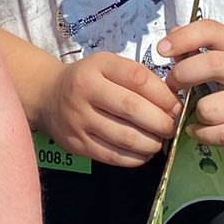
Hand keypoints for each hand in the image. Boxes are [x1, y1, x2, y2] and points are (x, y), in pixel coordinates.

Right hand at [37, 52, 181, 167]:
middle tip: (171, 127)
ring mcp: (79, 120)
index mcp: (97, 67)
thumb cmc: (87, 79)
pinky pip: (113, 156)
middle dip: (161, 122)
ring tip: (159, 140)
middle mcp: (84, 92)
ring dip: (151, 142)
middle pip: (132, 109)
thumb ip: (137, 78)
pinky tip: (144, 152)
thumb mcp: (107, 65)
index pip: (138, 79)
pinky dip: (135, 158)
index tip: (176, 107)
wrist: (47, 95)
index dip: (164, 95)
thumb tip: (172, 105)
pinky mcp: (77, 144)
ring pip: (124, 137)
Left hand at [158, 20, 223, 164]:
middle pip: (214, 64)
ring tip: (194, 114)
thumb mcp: (216, 65)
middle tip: (172, 86)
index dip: (184, 37)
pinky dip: (202, 134)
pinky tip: (199, 130)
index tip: (162, 50)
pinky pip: (220, 134)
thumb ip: (191, 52)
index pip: (212, 31)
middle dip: (183, 75)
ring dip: (194, 114)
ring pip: (211, 108)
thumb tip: (169, 44)